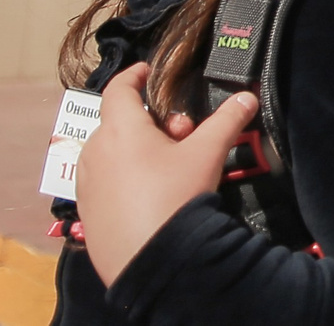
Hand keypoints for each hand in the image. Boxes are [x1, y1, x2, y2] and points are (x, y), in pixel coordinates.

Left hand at [76, 65, 260, 286]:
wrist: (152, 261)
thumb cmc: (176, 195)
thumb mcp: (208, 153)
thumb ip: (227, 120)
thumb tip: (248, 97)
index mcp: (120, 130)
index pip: (118, 88)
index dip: (133, 75)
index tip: (147, 72)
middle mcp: (94, 152)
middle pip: (118, 123)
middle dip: (149, 122)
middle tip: (180, 137)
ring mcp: (85, 184)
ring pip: (108, 153)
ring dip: (133, 151)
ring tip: (164, 169)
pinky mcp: (86, 212)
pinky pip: (102, 182)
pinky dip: (121, 178)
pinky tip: (147, 196)